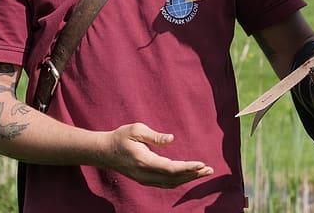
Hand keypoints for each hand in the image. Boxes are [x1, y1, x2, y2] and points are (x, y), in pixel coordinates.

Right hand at [97, 122, 213, 187]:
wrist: (104, 152)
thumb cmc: (121, 137)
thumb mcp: (136, 130)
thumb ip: (154, 136)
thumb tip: (172, 139)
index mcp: (145, 161)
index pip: (171, 168)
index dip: (188, 168)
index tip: (202, 164)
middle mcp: (146, 174)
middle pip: (174, 178)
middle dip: (193, 174)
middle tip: (210, 169)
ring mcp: (145, 179)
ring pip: (171, 183)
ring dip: (188, 178)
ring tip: (204, 173)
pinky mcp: (145, 180)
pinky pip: (165, 183)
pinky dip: (179, 181)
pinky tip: (189, 176)